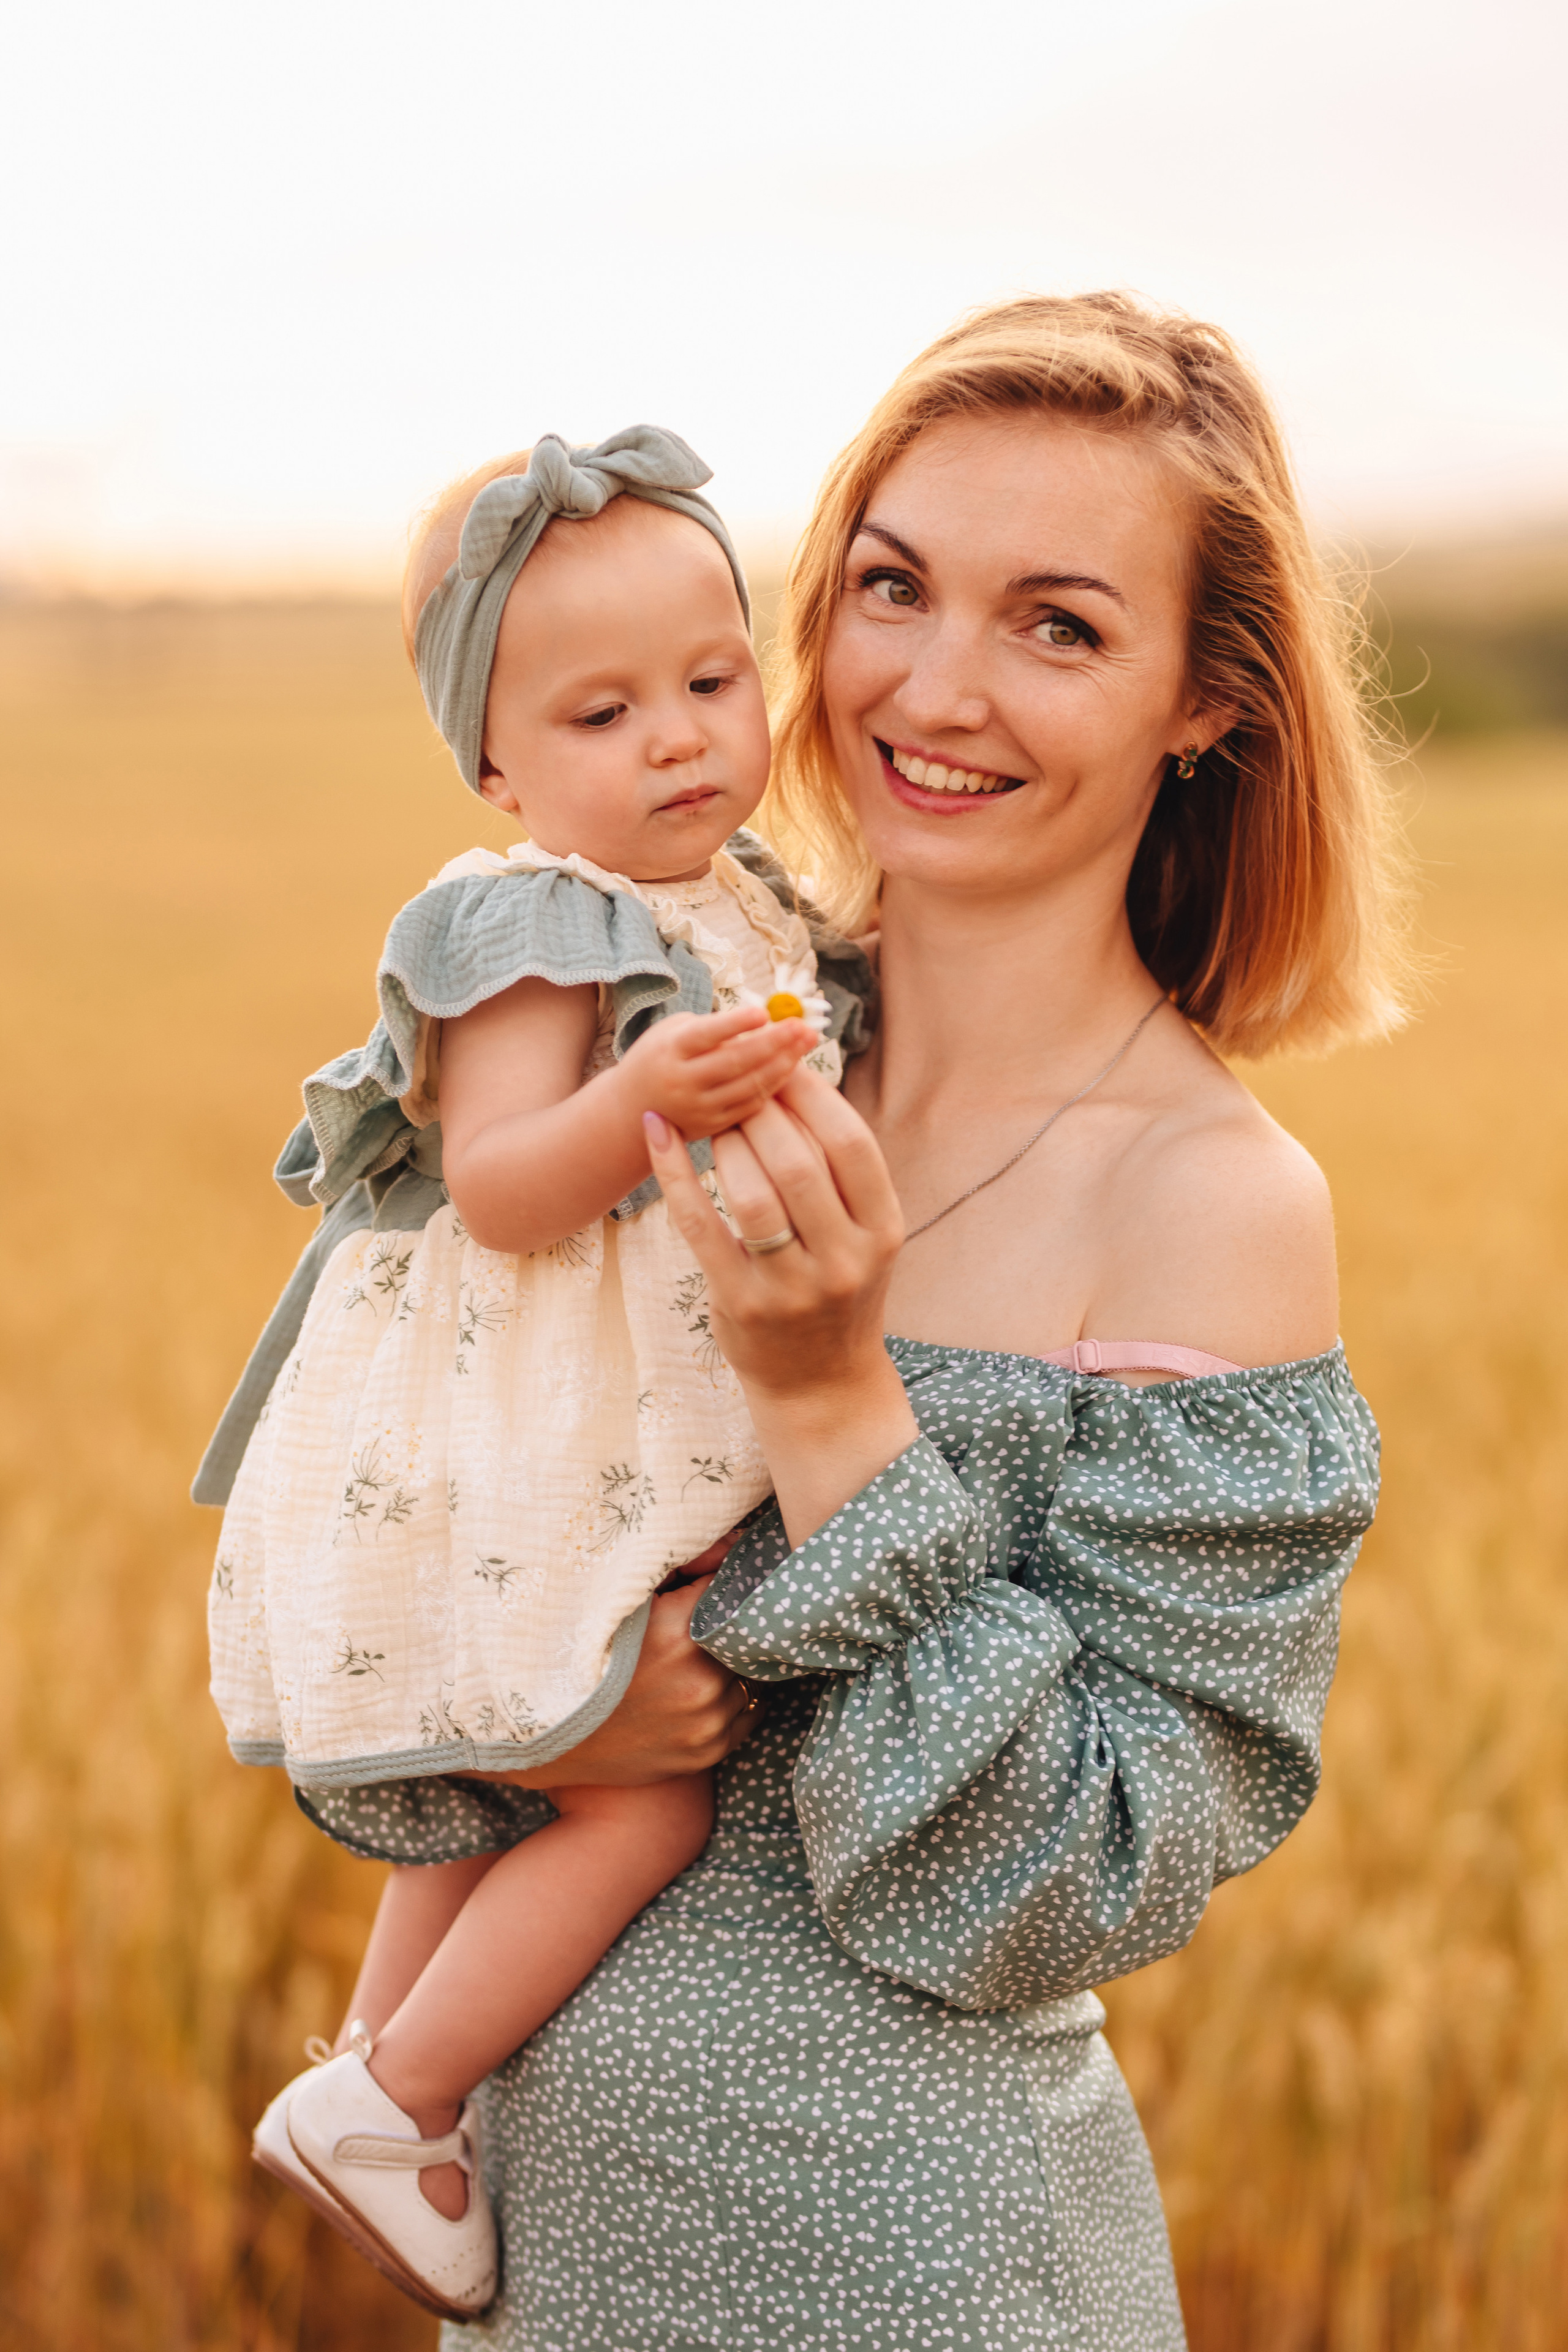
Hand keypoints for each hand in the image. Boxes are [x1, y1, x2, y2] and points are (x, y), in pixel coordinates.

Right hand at [471, 1576, 758, 1787]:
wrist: (549, 1737)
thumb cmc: (580, 1655)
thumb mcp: (620, 1600)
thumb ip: (679, 1564)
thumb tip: (734, 1544)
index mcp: (681, 1633)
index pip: (731, 1586)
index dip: (718, 1579)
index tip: (704, 1582)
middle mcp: (701, 1681)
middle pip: (742, 1632)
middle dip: (724, 1622)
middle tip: (695, 1622)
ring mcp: (706, 1721)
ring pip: (748, 1672)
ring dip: (730, 1661)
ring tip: (691, 1657)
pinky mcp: (708, 1751)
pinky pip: (750, 1710)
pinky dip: (734, 1696)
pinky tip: (701, 1687)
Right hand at [615, 1003, 816, 1141]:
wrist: (630, 1110)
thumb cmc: (660, 1058)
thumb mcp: (672, 1033)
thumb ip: (712, 1027)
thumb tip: (765, 1020)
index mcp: (670, 1050)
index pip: (706, 1035)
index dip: (735, 1024)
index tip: (764, 1012)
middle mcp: (682, 1081)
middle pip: (735, 1062)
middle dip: (774, 1042)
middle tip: (803, 1025)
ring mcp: (698, 1107)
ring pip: (748, 1086)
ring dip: (782, 1064)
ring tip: (805, 1042)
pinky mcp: (711, 1126)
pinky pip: (750, 1105)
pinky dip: (773, 1086)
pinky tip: (791, 1067)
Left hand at [643, 1066, 916, 1545]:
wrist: (821, 1383)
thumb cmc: (837, 1290)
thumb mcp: (863, 1236)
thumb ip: (842, 1172)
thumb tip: (795, 1080)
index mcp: (883, 1230)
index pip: (850, 1143)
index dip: (813, 1095)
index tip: (782, 1068)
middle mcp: (845, 1260)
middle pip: (797, 1161)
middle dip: (762, 1113)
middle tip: (739, 1093)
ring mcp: (792, 1287)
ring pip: (751, 1191)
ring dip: (725, 1141)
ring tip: (715, 1124)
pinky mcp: (740, 1302)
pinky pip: (699, 1224)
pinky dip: (674, 1172)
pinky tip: (658, 1134)